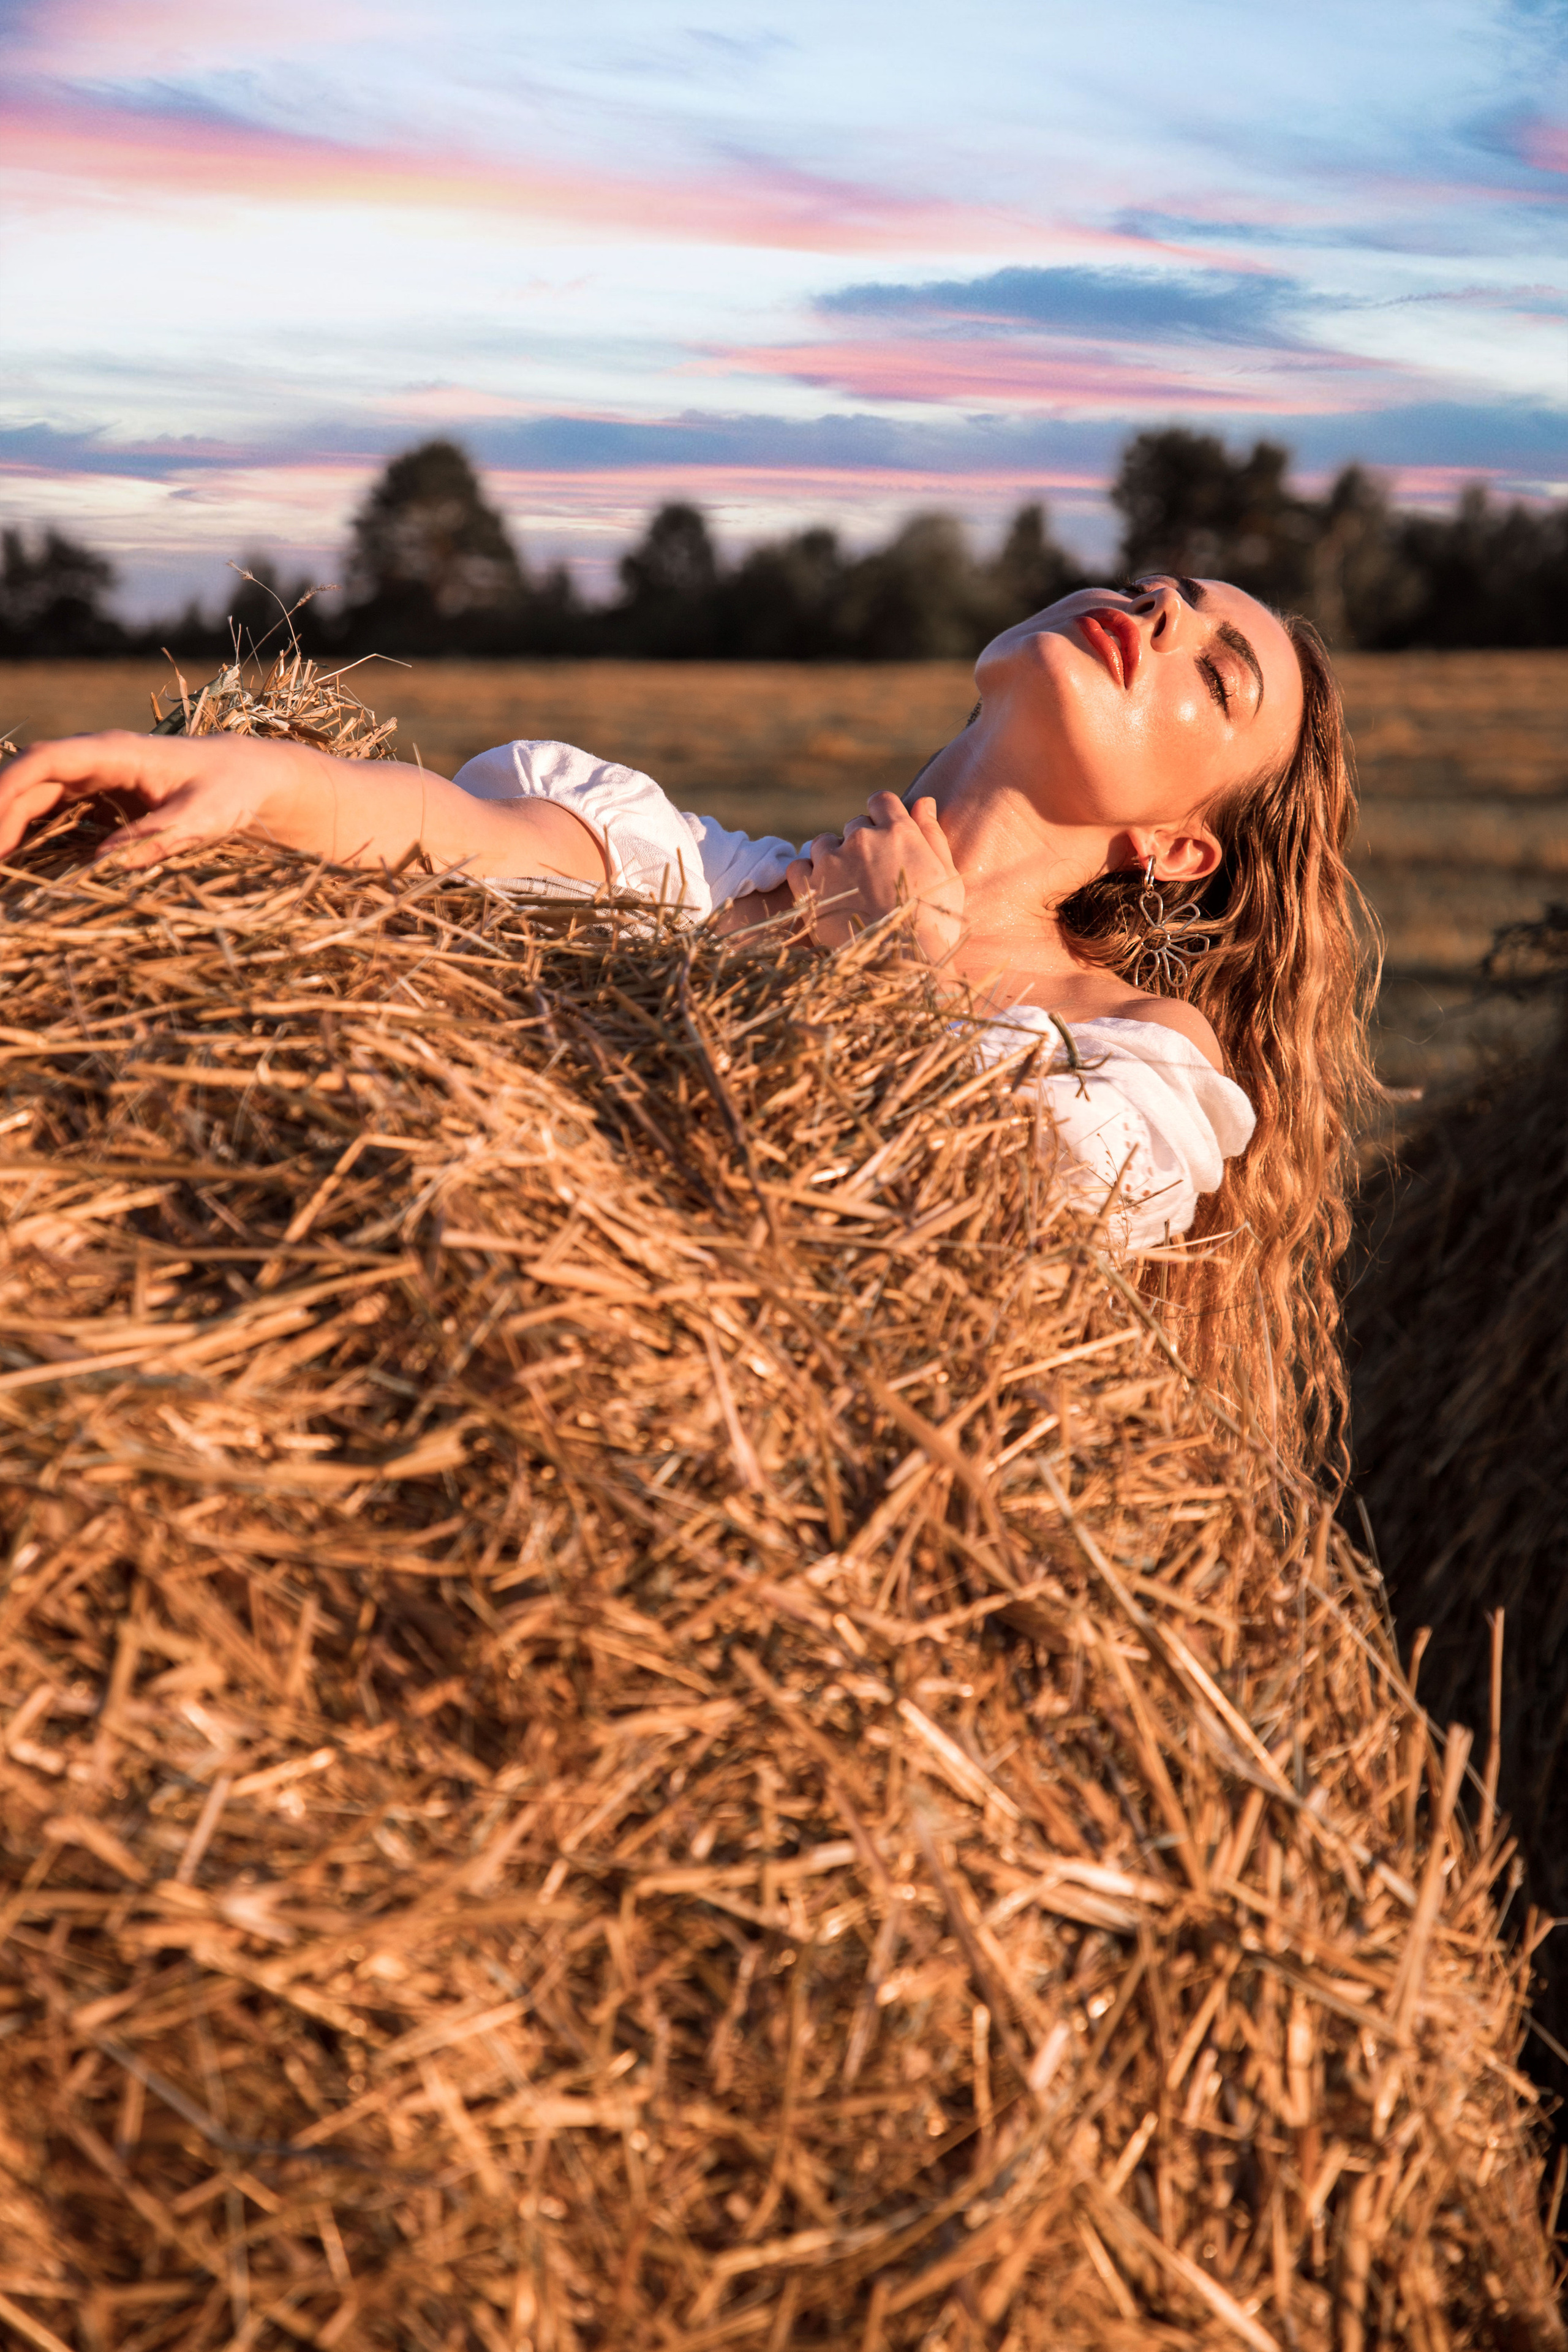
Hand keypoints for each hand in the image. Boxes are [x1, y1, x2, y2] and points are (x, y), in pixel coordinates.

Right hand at [0, 729, 323, 867]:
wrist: (251, 777)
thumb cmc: (230, 789)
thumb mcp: (201, 817)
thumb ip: (157, 838)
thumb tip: (107, 864)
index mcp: (116, 752)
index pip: (47, 761)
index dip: (10, 788)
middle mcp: (97, 760)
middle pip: (33, 782)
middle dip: (3, 817)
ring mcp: (97, 778)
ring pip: (40, 798)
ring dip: (14, 828)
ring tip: (3, 868)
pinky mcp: (104, 799)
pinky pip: (58, 814)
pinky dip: (37, 836)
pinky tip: (26, 866)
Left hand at [784, 793, 963, 957]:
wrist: (904, 962)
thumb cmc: (936, 921)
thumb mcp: (946, 873)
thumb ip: (931, 834)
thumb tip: (924, 801)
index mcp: (898, 831)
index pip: (880, 800)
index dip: (881, 815)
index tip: (884, 834)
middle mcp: (862, 840)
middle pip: (854, 826)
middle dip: (861, 844)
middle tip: (871, 875)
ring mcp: (833, 863)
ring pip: (824, 844)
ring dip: (833, 857)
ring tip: (847, 886)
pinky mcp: (810, 890)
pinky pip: (797, 867)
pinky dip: (806, 874)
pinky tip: (821, 891)